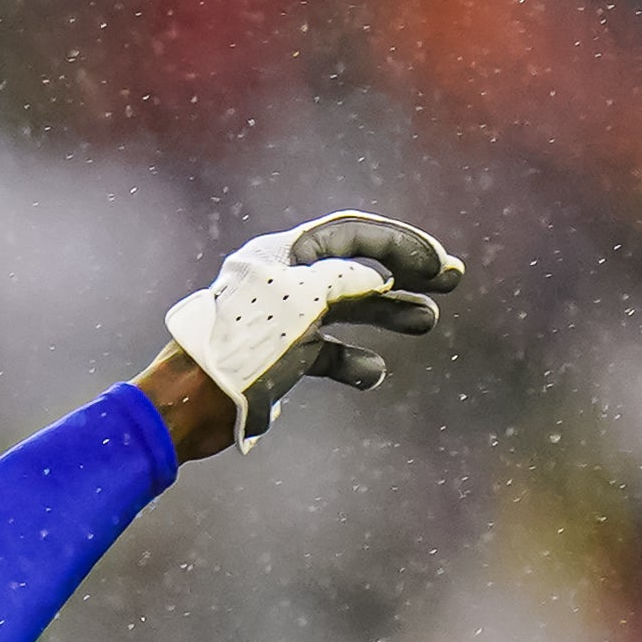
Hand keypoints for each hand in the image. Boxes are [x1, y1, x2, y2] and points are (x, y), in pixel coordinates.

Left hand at [152, 213, 461, 454]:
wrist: (189, 406)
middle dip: (405, 272)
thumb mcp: (300, 302)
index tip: (436, 263)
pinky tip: (373, 373)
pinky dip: (353, 362)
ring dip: (389, 313)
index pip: (352, 235)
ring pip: (348, 309)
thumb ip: (344, 279)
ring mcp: (285, 320)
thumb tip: (379, 275)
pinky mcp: (282, 359)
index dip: (399, 244)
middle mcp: (286, 282)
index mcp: (284, 255)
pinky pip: (327, 354)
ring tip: (426, 321)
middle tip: (452, 279)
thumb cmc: (240, 348)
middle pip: (357, 267)